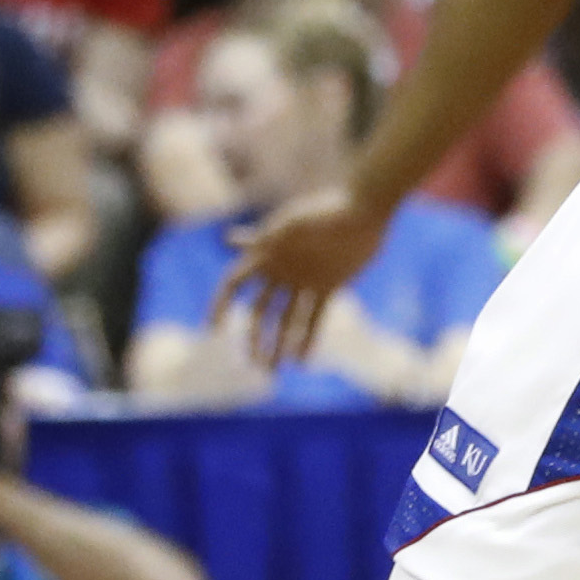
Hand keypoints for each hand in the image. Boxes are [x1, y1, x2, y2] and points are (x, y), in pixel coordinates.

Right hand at [219, 189, 396, 366]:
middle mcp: (281, 271)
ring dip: (278, 345)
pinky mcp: (330, 287)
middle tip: (255, 363)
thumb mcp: (293, 221)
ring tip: (273, 370)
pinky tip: (302, 362)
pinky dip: (308, 339)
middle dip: (255, 337)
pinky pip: (316, 318)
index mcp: (265, 254)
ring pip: (286, 320)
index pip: (233, 284)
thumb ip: (266, 236)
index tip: (213, 330)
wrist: (366, 211)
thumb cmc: (326, 209)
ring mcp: (305, 280)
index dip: (220, 305)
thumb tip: (231, 240)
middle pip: (260, 310)